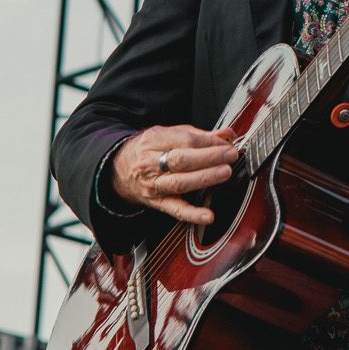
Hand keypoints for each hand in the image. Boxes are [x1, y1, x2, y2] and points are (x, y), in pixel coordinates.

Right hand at [108, 125, 237, 224]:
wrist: (118, 170)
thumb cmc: (148, 150)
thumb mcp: (168, 135)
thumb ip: (198, 135)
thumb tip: (227, 134)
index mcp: (154, 140)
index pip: (184, 139)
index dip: (208, 141)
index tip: (227, 142)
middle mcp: (151, 163)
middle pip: (181, 159)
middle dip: (209, 157)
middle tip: (230, 155)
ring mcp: (154, 184)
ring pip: (180, 182)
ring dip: (204, 178)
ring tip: (224, 173)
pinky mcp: (157, 203)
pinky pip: (176, 210)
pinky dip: (193, 214)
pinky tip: (208, 215)